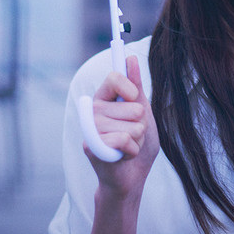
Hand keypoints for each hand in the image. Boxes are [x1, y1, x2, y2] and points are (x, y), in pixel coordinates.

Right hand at [84, 55, 158, 198]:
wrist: (132, 176)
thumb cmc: (137, 141)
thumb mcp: (142, 109)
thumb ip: (135, 86)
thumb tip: (130, 57)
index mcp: (104, 98)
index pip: (114, 77)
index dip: (130, 88)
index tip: (136, 99)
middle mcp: (93, 110)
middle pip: (133, 106)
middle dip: (141, 124)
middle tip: (132, 133)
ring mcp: (91, 128)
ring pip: (132, 125)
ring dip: (138, 139)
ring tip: (128, 145)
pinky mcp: (92, 145)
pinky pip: (125, 140)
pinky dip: (133, 150)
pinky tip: (123, 155)